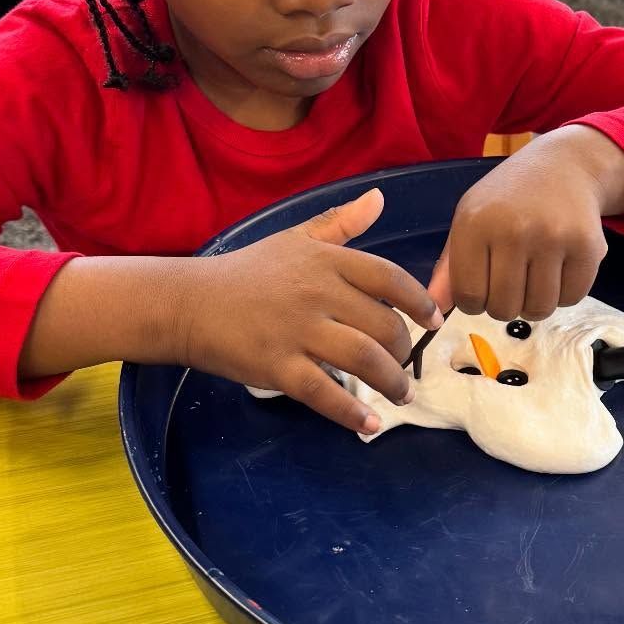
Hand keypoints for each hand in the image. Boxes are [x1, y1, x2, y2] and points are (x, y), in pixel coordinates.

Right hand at [170, 188, 441, 433]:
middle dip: (404, 351)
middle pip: (382, 325)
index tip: (435, 322)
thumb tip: (379, 198)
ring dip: (391, 382)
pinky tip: (369, 424)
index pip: (389, 278)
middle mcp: (317, 292)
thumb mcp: (294, 239)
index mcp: (325, 260)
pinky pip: (324, 393)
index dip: (419, 302)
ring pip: (363, 359)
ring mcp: (297, 330)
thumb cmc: (245, 271)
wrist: (189, 302)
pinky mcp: (277, 366)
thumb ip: (340, 223)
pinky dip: (352, 413)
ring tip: (400, 395)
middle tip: (407, 366)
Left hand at [429, 127, 623, 321]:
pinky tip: (558, 270)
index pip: (468, 297)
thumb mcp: (470, 217)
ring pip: (539, 309)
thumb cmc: (508, 197)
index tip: (483, 287)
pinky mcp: (587, 246)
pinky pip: (571, 298)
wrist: (564, 165)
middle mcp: (514, 230)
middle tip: (511, 283)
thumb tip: (436, 308)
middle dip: (504, 305)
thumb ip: (450, 265)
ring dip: (534, 304)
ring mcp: (553, 238)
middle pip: (503, 309)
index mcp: (476, 223)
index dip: (474, 302)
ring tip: (534, 278)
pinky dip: (564, 294)